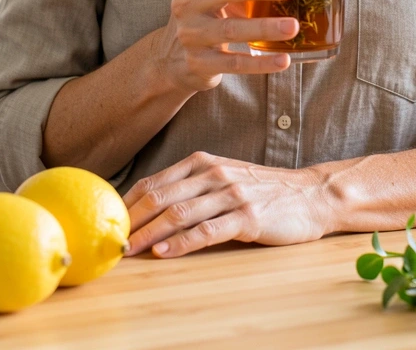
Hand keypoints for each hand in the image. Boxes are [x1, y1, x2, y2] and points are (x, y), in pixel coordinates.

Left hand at [123, 151, 328, 257]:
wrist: (310, 194)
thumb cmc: (263, 190)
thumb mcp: (224, 179)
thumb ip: (192, 188)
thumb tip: (150, 207)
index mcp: (203, 163)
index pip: (154, 181)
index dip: (127, 202)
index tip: (105, 220)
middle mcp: (213, 174)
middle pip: (161, 197)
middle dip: (131, 220)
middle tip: (108, 240)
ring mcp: (230, 194)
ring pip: (179, 213)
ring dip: (149, 233)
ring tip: (128, 250)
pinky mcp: (247, 217)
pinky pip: (207, 230)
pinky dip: (181, 242)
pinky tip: (164, 252)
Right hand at [156, 0, 354, 94]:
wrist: (175, 59)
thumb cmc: (216, 12)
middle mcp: (188, 1)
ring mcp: (191, 34)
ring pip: (230, 30)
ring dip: (264, 28)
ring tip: (294, 27)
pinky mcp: (199, 63)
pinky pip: (233, 63)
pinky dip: (260, 64)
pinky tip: (284, 60)